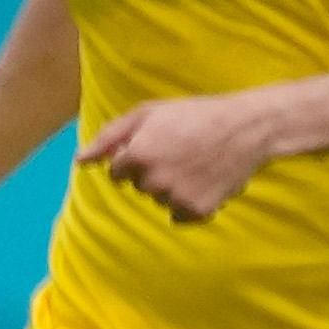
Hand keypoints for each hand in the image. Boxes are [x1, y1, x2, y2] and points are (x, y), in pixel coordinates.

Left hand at [79, 91, 279, 223]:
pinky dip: (189, 203)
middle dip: (154, 172)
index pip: (118, 172)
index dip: (137, 157)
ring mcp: (176, 198)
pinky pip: (180, 215)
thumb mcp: (148, 113)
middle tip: (182, 152)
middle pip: (140, 187)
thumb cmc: (195, 114)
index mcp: (136, 156)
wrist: (248, 128)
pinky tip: (204, 182)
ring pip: (160, 201)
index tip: (161, 145)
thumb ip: (109, 137)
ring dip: (172, 188)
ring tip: (197, 165)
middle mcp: (152, 181)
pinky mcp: (197, 211)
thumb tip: (80, 161)